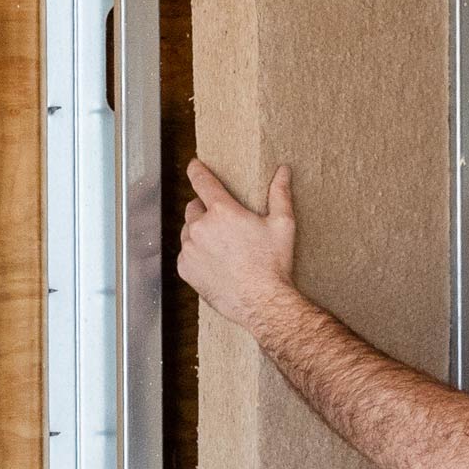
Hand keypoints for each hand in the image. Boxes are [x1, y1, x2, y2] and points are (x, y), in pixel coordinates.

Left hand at [177, 156, 295, 329]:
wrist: (262, 303)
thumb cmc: (273, 264)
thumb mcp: (282, 225)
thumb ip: (279, 194)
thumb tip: (283, 171)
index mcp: (222, 211)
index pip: (202, 181)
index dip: (196, 170)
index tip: (194, 165)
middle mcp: (201, 228)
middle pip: (193, 208)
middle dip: (204, 210)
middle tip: (222, 222)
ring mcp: (190, 250)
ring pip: (188, 232)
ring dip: (199, 233)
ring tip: (221, 246)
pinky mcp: (186, 270)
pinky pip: (185, 255)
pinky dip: (196, 255)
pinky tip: (215, 263)